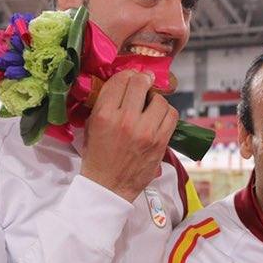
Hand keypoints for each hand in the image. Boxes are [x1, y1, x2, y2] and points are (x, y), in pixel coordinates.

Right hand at [80, 70, 177, 201]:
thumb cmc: (97, 157)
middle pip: (140, 83)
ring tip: (150, 105)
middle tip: (143, 84)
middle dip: (142, 81)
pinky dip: (166, 112)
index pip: (120, 81)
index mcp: (104, 115)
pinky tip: (159, 117)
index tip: (130, 78)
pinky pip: (172, 115)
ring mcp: (146, 131)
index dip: (127, 75)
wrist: (109, 186)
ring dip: (155, 99)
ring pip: (159, 99)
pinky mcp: (161, 141)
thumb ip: (104, 104)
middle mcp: (126, 120)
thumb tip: (121, 85)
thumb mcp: (91, 126)